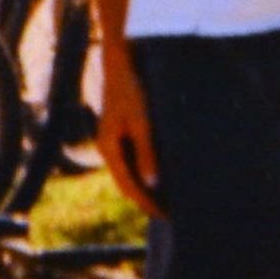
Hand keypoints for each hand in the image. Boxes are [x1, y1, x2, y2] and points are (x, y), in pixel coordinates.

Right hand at [94, 41, 161, 215]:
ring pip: (130, 173)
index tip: (166, 215)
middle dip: (147, 200)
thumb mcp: (142, 121)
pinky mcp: (120, 133)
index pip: (129, 186)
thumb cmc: (132, 90)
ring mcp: (113, 141)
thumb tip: (153, 183)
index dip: (147, 203)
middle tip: (171, 214)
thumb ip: (146, 152)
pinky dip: (146, 171)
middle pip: (128, 183)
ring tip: (169, 200)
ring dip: (147, 187)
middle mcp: (108, 148)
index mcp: (109, 148)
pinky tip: (162, 174)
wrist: (120, 63)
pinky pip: (132, 160)